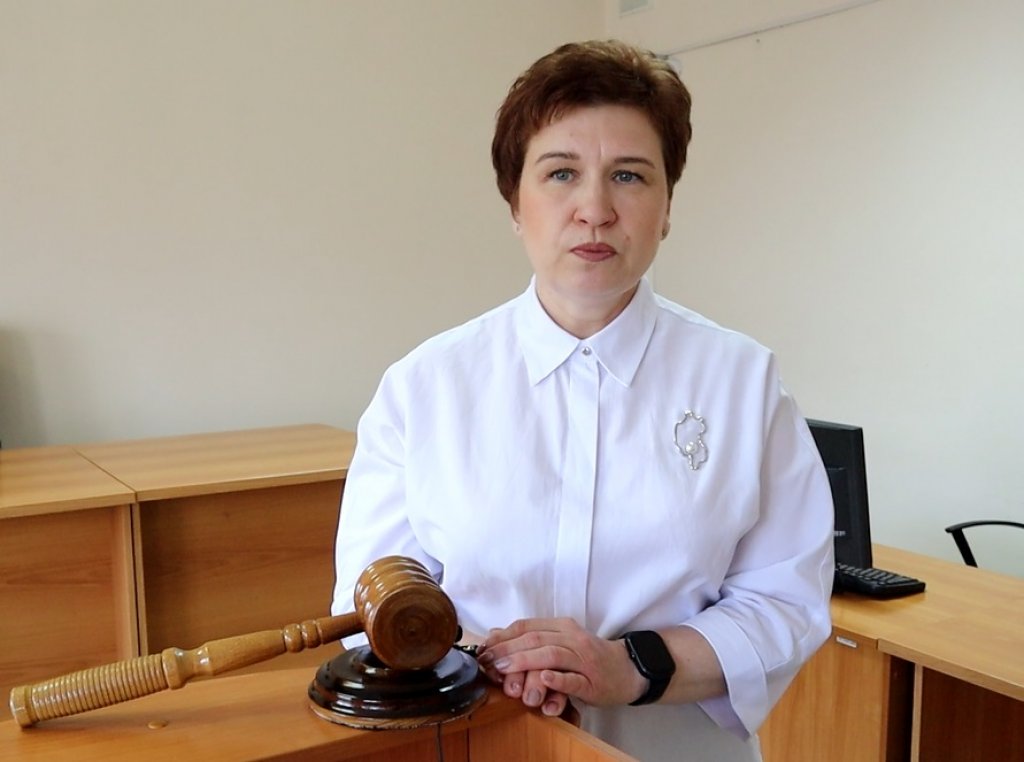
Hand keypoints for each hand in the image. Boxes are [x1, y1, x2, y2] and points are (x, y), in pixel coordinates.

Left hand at [477, 617, 645, 714]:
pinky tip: (544, 678)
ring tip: (505, 669)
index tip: (483, 649)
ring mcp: (583, 659)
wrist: (627, 669)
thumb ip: (531, 636)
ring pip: (552, 655)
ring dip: (525, 662)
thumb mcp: (560, 640)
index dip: (503, 637)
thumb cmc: (589, 657)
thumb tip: (495, 634)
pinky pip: (573, 679)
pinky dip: (557, 678)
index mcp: (561, 627)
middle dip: (508, 649)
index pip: (527, 626)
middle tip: (488, 661)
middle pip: (535, 638)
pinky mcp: (593, 681)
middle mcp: (572, 638)